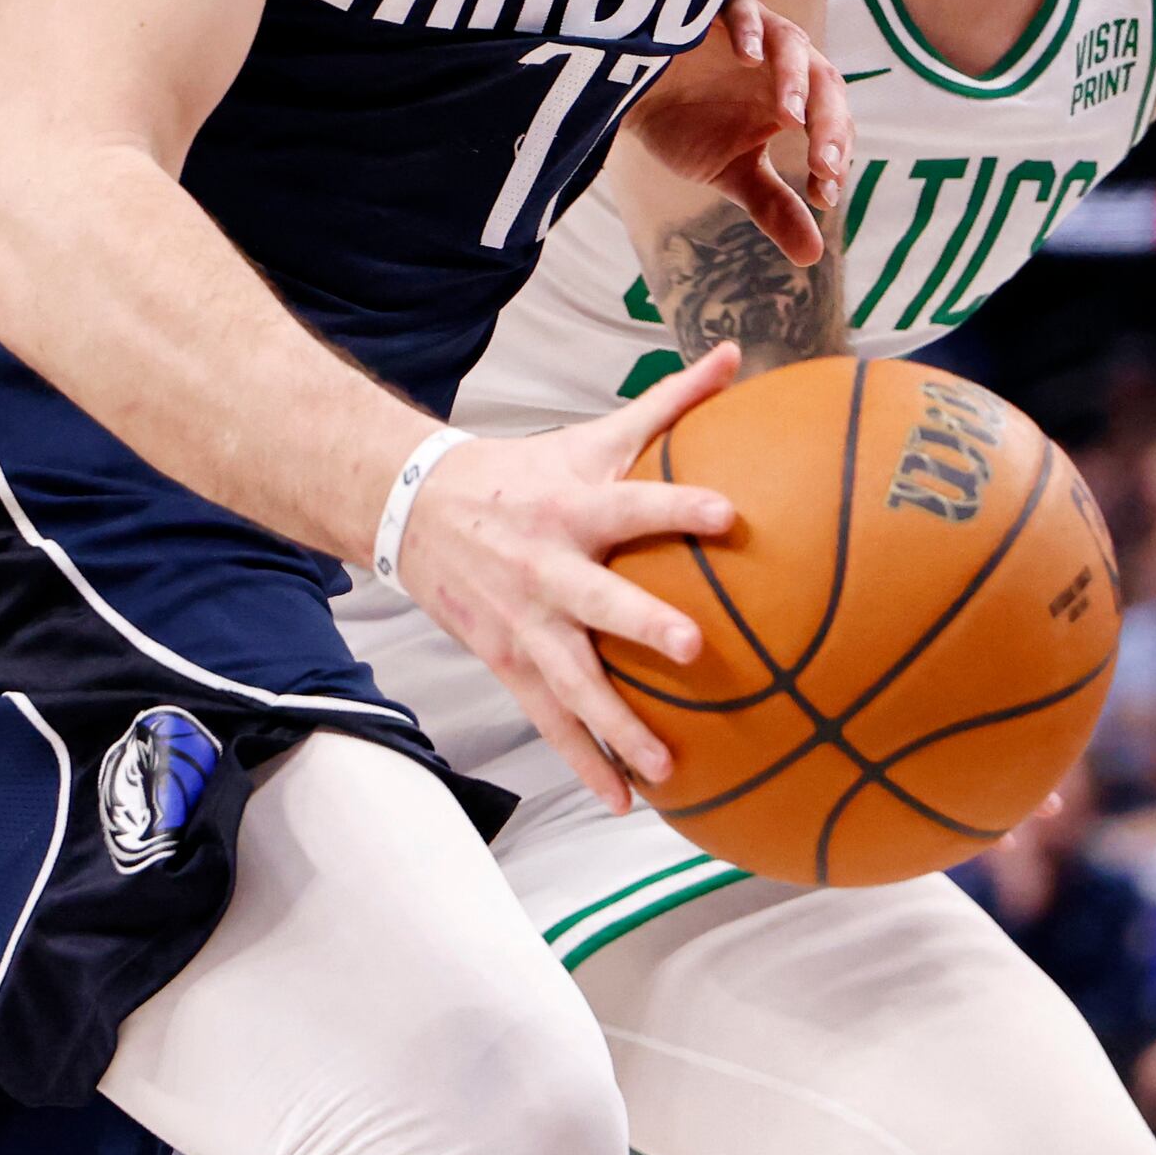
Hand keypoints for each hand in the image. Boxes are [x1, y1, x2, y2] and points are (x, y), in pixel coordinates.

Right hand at [394, 345, 745, 810]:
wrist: (418, 512)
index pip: (634, 503)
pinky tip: (626, 801)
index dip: (678, 507)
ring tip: (666, 766)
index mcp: (573, 509)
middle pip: (598, 600)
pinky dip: (586, 762)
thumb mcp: (590, 436)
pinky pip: (551, 722)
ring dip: (617, 726)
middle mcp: (548, 570)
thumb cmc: (524, 475)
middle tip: (691, 647)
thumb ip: (670, 402)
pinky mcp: (510, 663)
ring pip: (573, 682)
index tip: (730, 513)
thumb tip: (737, 353)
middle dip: (640, 625)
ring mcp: (526, 625)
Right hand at [620, 0, 851, 263]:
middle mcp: (783, 64)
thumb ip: (774, 206)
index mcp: (794, 102)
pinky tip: (747, 58)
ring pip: (792, 43)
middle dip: (828, 124)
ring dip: (796, 79)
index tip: (825, 196)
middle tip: (824, 165)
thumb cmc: (684, 125)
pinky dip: (748, 29)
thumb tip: (812, 257)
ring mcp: (754, 32)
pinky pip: (742, 8)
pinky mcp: (717, 7)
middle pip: (825, 82)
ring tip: (792, 116)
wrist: (622, 93)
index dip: (834, 159)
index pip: (832, 126)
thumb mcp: (732, 172)